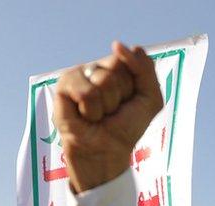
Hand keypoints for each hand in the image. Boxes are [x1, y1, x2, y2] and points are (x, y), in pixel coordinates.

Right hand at [53, 41, 162, 192]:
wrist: (106, 152)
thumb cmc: (125, 128)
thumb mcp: (150, 99)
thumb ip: (145, 69)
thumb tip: (117, 44)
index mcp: (117, 67)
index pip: (130, 59)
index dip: (134, 86)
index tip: (128, 102)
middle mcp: (97, 67)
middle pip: (117, 66)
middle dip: (120, 95)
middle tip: (111, 111)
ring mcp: (80, 74)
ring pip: (103, 80)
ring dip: (106, 106)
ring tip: (98, 116)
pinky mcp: (64, 86)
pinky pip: (86, 92)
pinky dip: (91, 111)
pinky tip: (84, 116)